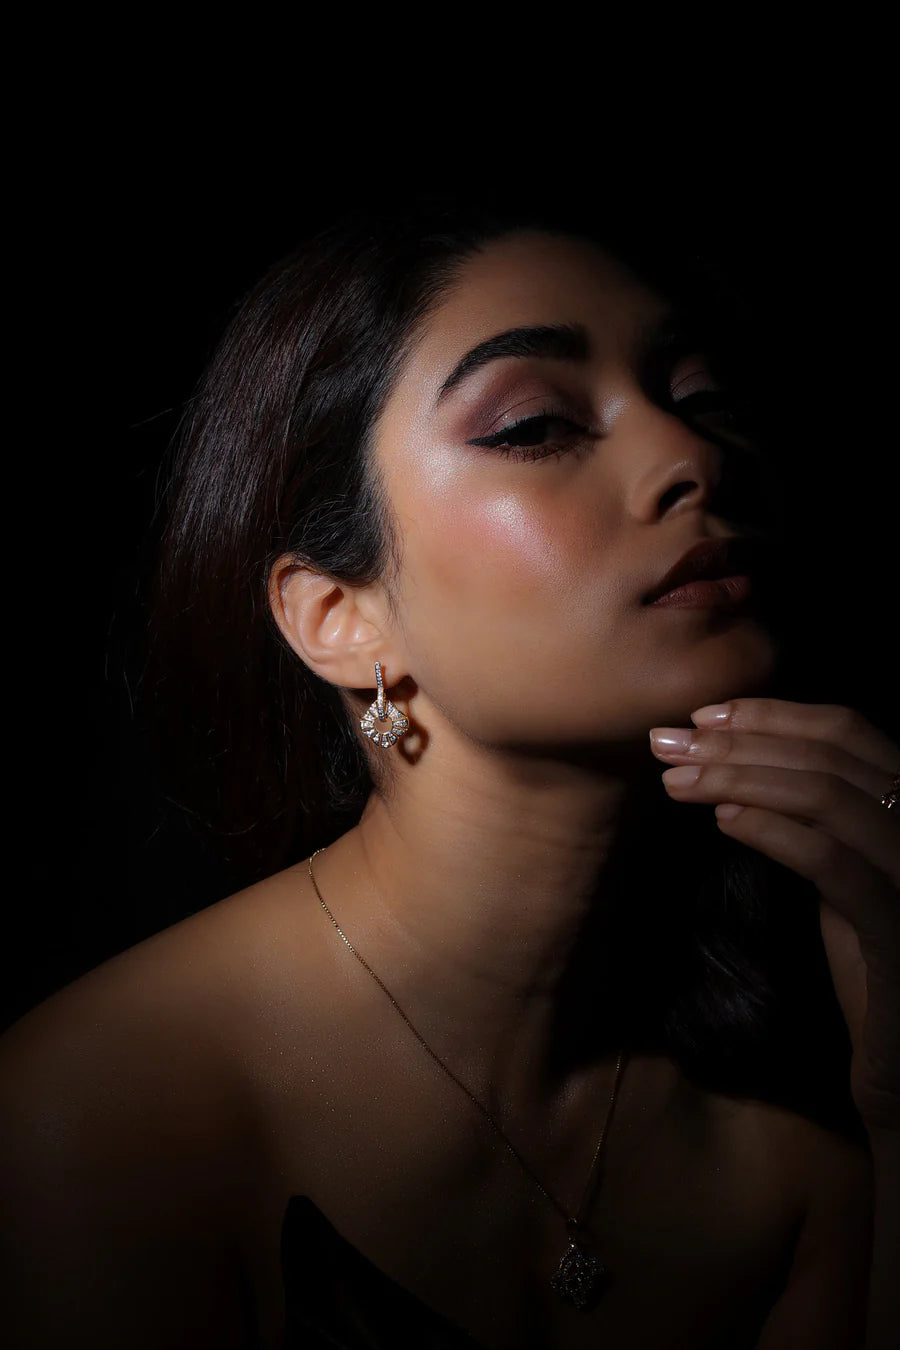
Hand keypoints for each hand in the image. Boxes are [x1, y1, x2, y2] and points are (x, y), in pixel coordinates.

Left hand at [649, 698, 899, 1133]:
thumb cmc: (873, 965)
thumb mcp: (846, 876)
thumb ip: (817, 820)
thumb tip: (742, 765)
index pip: (849, 732)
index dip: (775, 714)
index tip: (706, 716)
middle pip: (832, 756)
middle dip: (741, 742)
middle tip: (669, 743)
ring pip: (829, 797)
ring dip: (742, 777)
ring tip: (677, 782)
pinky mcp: (899, 927)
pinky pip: (833, 862)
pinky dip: (773, 830)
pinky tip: (724, 819)